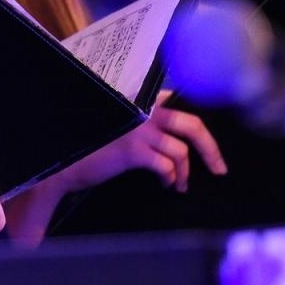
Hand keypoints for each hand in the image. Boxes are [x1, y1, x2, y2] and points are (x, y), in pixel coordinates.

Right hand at [55, 95, 226, 194]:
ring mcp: (139, 129)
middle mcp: (142, 109)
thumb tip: (170, 115)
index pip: (179, 103)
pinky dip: (170, 177)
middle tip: (219, 169)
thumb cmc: (90, 144)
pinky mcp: (133, 150)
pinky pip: (166, 165)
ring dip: (185, 172)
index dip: (197, 124)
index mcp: (140, 100)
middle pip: (191, 125)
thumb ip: (141, 116)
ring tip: (180, 184)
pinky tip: (165, 183)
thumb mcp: (119, 122)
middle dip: (211, 149)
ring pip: (181, 151)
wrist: (65, 161)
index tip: (206, 142)